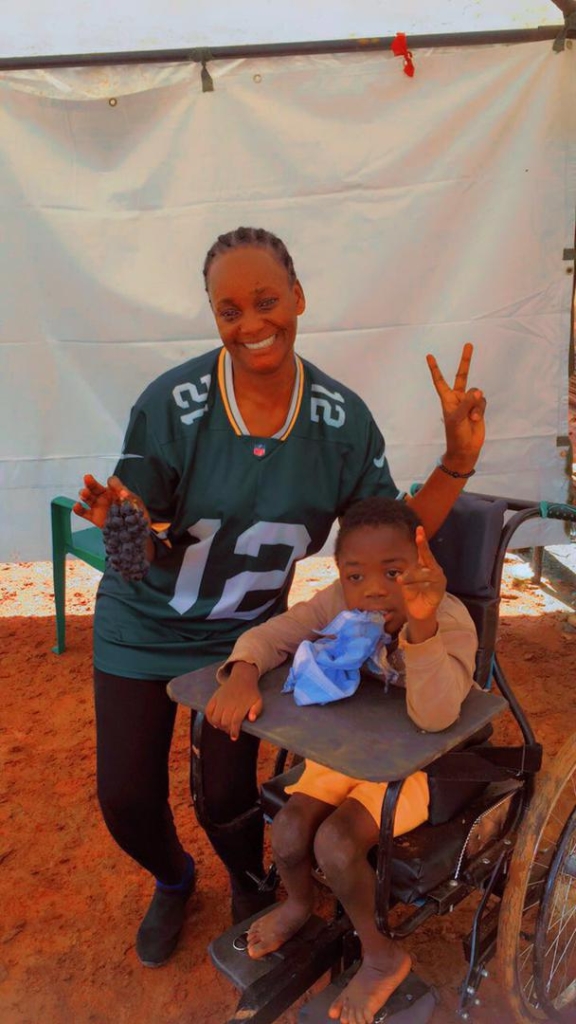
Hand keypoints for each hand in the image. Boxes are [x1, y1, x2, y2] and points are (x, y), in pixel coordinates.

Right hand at [73, 474, 149, 529]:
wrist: (134, 531)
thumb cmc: (136, 514)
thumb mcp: (136, 503)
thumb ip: (128, 497)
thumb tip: (123, 493)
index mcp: (116, 490)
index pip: (112, 482)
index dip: (114, 484)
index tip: (117, 490)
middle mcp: (105, 496)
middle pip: (95, 486)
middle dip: (91, 482)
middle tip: (87, 478)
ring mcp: (98, 506)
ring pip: (88, 497)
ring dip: (84, 494)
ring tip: (84, 494)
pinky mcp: (93, 517)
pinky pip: (83, 512)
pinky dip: (78, 509)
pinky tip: (76, 506)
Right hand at [205, 663, 262, 740]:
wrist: (242, 677)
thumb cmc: (251, 692)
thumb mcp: (258, 700)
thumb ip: (257, 710)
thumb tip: (251, 719)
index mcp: (240, 705)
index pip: (235, 722)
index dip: (234, 731)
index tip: (234, 737)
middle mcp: (229, 703)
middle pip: (224, 722)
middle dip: (227, 729)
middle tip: (230, 731)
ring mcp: (220, 700)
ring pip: (215, 718)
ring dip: (218, 725)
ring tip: (223, 727)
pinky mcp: (214, 697)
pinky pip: (208, 710)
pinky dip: (209, 718)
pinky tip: (214, 722)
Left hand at [399, 527, 445, 626]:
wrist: (418, 612)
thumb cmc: (412, 594)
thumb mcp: (407, 582)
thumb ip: (407, 575)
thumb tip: (403, 576)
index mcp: (426, 566)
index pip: (424, 551)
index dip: (422, 541)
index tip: (419, 528)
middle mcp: (434, 570)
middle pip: (428, 557)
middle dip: (423, 546)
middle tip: (419, 537)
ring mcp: (439, 579)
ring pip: (424, 573)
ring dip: (411, 577)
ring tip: (401, 581)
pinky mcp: (439, 590)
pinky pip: (426, 585)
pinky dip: (415, 586)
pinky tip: (409, 590)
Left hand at [426, 343, 485, 469]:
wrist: (466, 448)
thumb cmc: (456, 434)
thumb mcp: (458, 418)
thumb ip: (468, 402)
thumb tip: (478, 390)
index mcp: (447, 399)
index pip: (439, 381)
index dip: (435, 369)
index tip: (429, 356)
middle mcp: (458, 398)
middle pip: (462, 375)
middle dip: (466, 360)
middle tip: (468, 344)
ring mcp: (469, 402)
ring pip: (476, 393)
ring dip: (476, 405)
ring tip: (472, 418)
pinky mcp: (479, 408)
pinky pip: (483, 401)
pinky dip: (481, 409)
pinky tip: (476, 419)